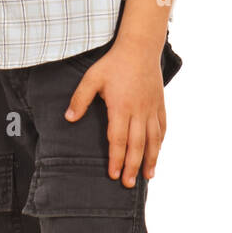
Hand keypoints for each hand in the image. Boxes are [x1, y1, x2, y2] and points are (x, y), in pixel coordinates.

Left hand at [64, 36, 166, 185]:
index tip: (114, 175)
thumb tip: (69, 118)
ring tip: (148, 177)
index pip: (118, 140)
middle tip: (129, 184)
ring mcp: (151, 108)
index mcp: (121, 107)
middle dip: (133, 167)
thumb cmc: (113, 63)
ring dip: (151, 159)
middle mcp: (139, 111)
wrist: (140, 48)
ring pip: (153, 139)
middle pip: (137, 145)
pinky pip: (162, 127)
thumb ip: (80, 99)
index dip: (117, 159)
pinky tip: (157, 153)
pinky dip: (160, 142)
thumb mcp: (92, 78)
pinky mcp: (159, 103)